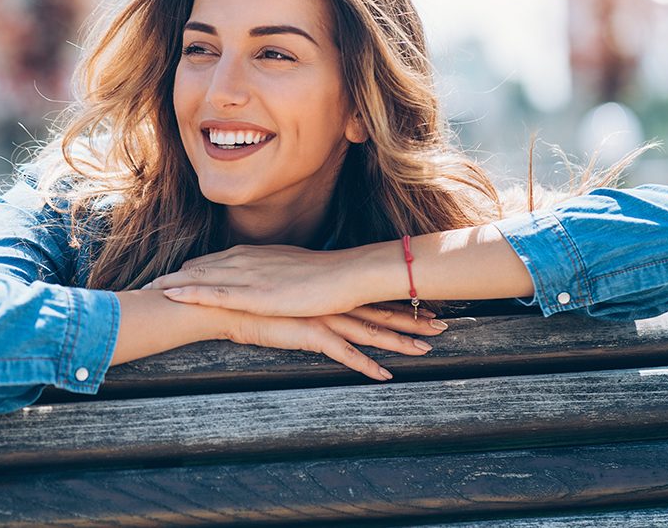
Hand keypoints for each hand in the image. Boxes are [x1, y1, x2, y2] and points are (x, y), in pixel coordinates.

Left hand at [144, 244, 368, 316]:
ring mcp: (248, 275)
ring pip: (200, 277)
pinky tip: (171, 295)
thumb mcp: (293, 268)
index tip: (170, 278)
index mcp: (255, 254)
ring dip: (171, 284)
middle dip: (172, 276)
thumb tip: (266, 280)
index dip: (190, 271)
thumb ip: (273, 272)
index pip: (213, 261)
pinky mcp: (255, 294)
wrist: (345, 275)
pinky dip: (190, 293)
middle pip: (199, 266)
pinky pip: (215, 293)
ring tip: (147, 290)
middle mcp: (246, 259)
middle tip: (146, 286)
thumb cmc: (325, 275)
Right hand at [227, 302, 446, 380]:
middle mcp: (331, 303)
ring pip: (370, 331)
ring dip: (399, 341)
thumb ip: (300, 297)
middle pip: (380, 312)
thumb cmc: (249, 298)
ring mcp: (322, 317)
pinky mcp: (309, 333)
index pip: (371, 298)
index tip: (424, 307)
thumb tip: (310, 301)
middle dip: (413, 320)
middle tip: (443, 325)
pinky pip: (344, 354)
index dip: (399, 304)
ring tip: (426, 349)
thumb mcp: (282, 296)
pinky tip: (384, 376)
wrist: (224, 300)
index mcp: (327, 293)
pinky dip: (365, 365)